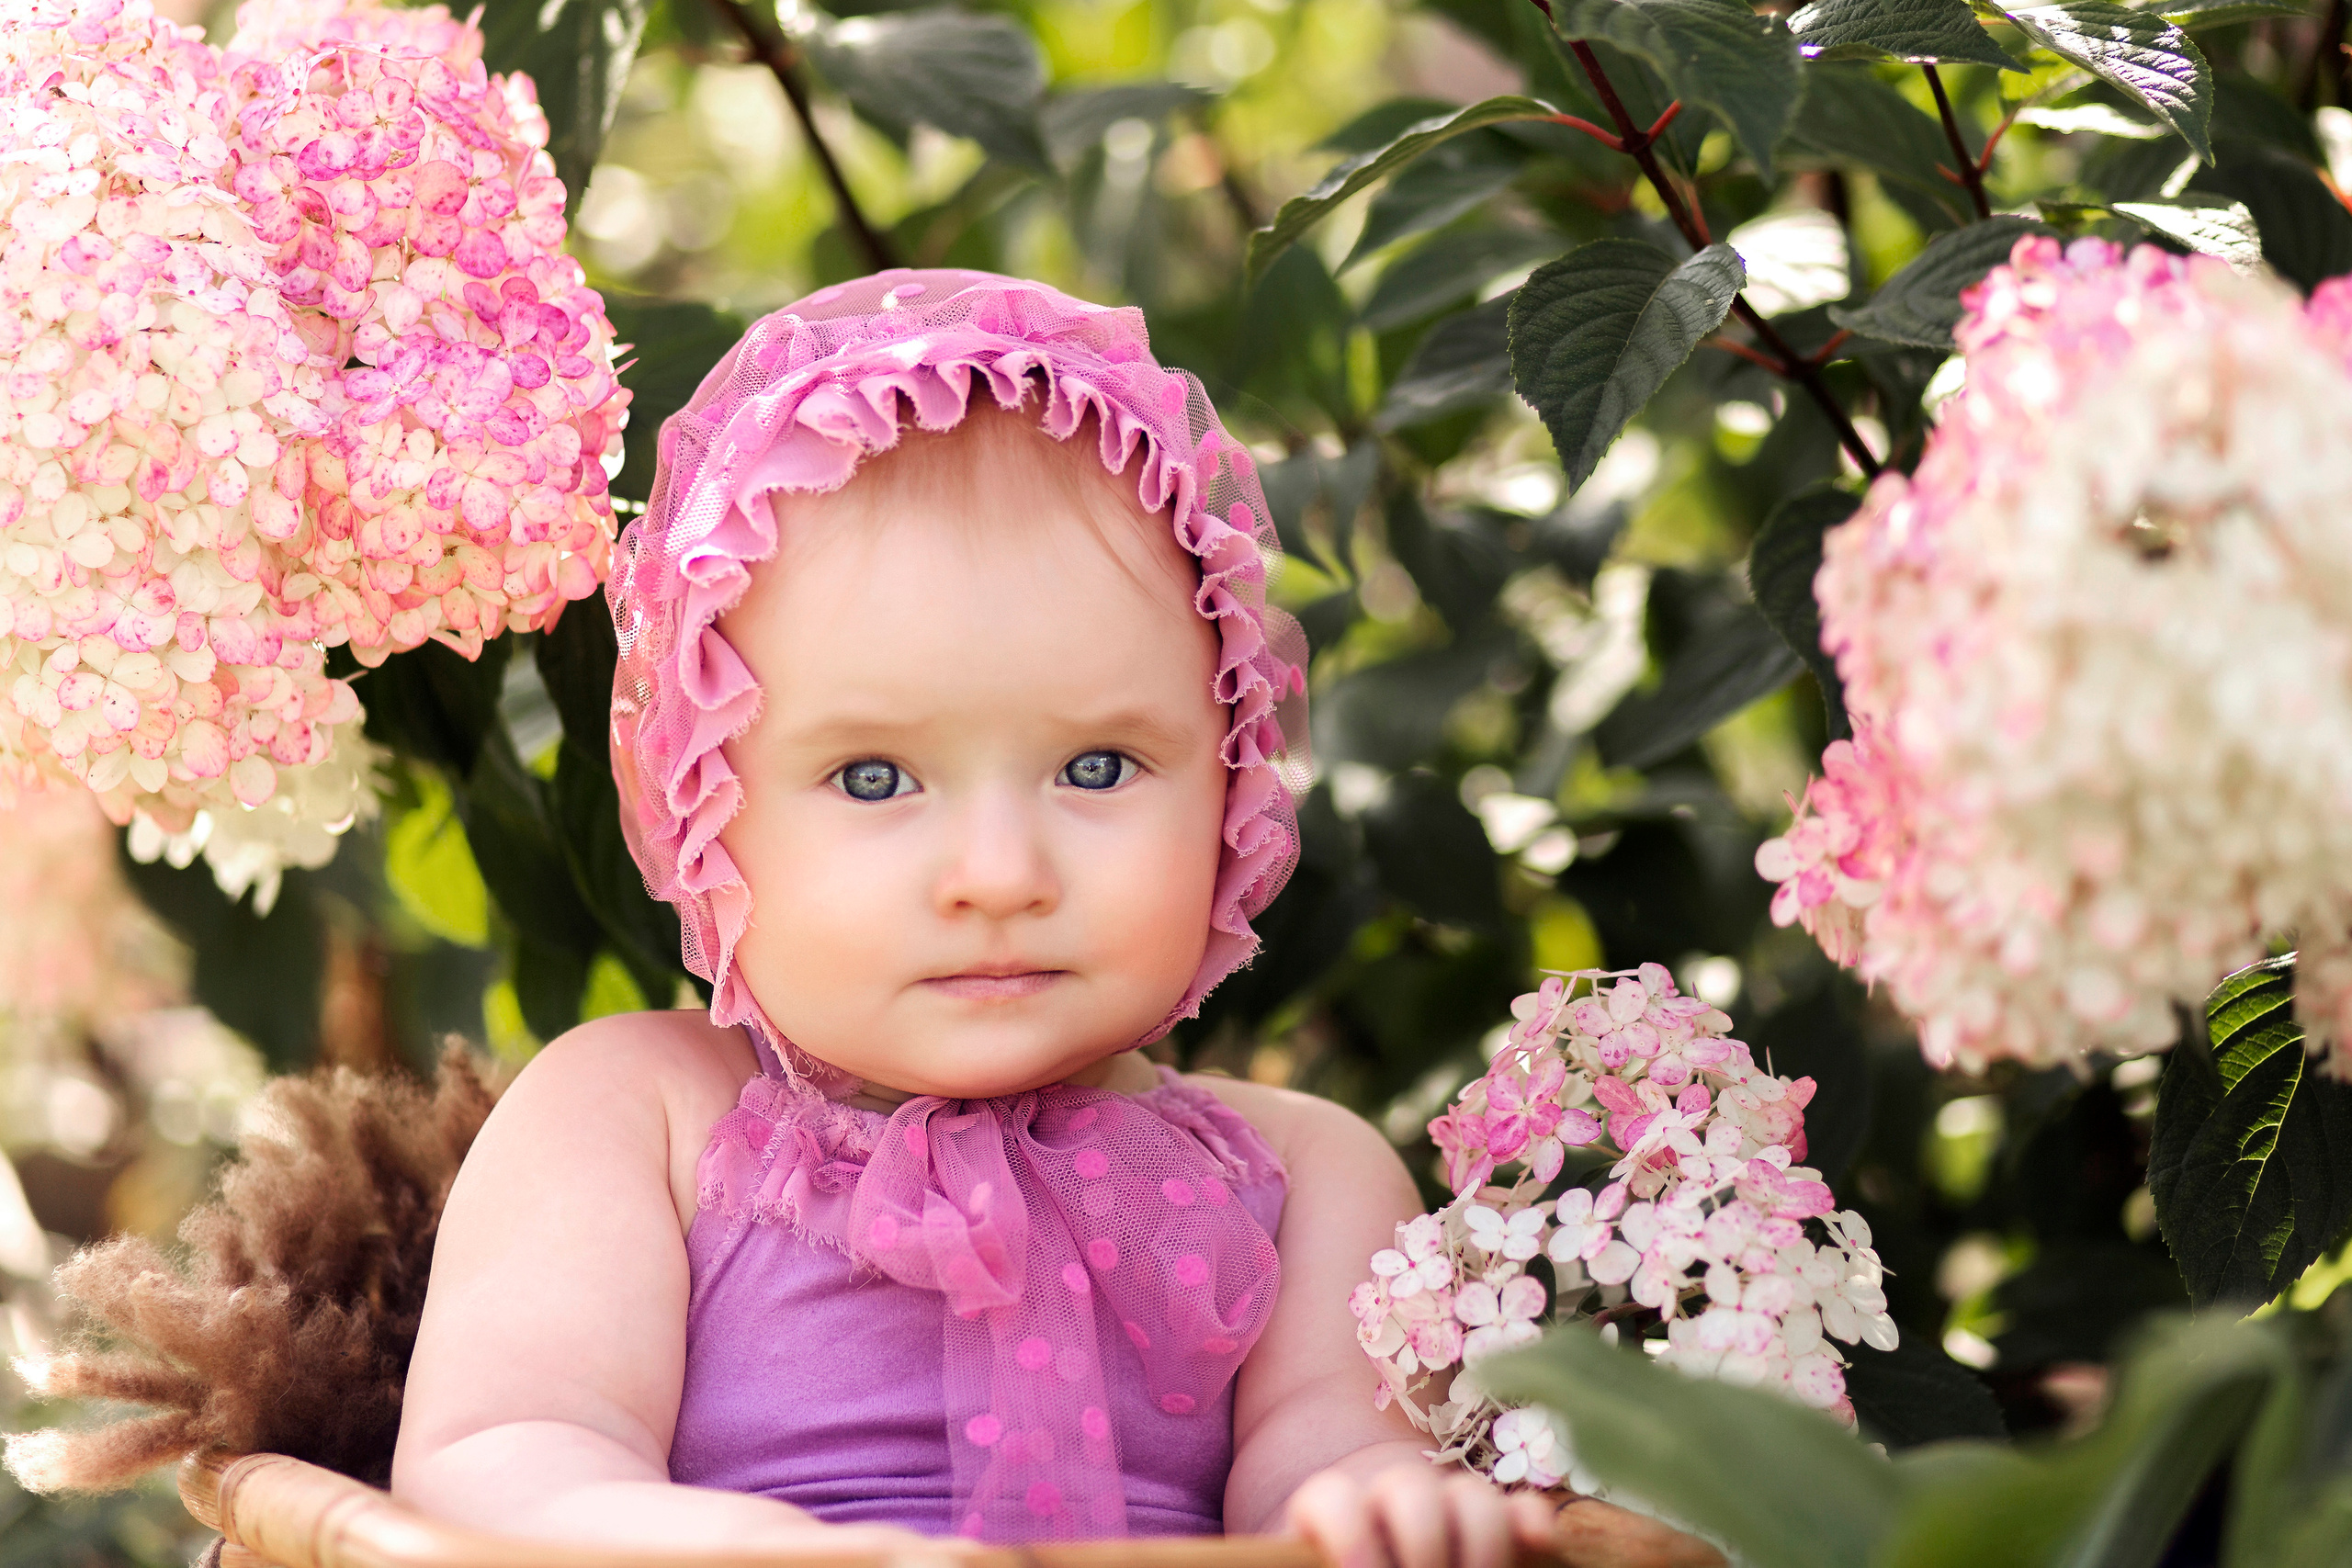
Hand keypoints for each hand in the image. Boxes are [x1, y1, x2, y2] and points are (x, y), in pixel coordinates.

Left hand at [1285, 1460, 1556, 1567]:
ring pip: (1470, 1495)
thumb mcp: (1303, 1560)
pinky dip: (1531, 1523)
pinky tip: (1537, 1545)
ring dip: (1481, 1544)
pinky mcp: (1489, 1526)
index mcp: (1330, 1509)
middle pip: (1409, 1491)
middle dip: (1422, 1546)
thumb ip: (1300, 1556)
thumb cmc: (1321, 1562)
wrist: (1351, 1548)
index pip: (1333, 1499)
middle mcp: (1386, 1498)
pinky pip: (1519, 1510)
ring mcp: (1442, 1505)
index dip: (1347, 1534)